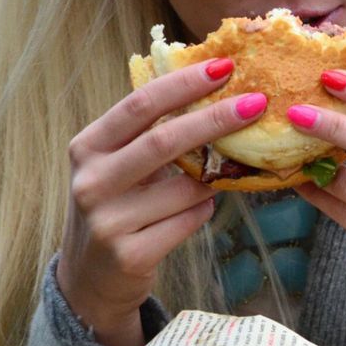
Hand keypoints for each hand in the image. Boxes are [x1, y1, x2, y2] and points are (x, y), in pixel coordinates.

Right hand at [58, 58, 264, 345]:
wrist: (89, 278)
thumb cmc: (118, 205)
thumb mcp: (118, 164)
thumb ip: (152, 134)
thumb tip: (219, 93)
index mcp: (88, 147)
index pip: (139, 104)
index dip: (184, 83)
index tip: (225, 67)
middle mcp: (91, 181)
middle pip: (164, 140)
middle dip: (216, 118)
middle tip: (258, 102)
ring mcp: (108, 220)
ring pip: (187, 186)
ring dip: (216, 178)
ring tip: (222, 175)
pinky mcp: (130, 254)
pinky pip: (191, 220)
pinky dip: (205, 210)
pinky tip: (198, 210)